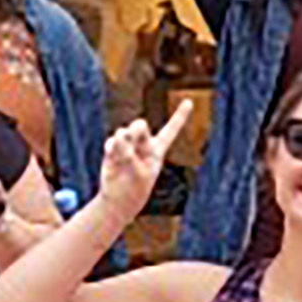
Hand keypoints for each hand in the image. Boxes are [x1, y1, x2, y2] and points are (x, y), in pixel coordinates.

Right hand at [96, 100, 194, 225]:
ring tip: (124, 156)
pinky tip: (111, 153)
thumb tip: (120, 136)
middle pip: (140, 127)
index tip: (190, 101)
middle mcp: (144, 144)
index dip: (180, 115)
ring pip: (124, 132)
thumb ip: (130, 152)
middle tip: (135, 133)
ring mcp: (128, 145)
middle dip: (137, 129)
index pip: (170, 130)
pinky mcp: (113, 149)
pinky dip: (112, 147)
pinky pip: (112, 141)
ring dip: (123, 141)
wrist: (119, 200)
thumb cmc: (135, 188)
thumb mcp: (139, 173)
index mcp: (157, 150)